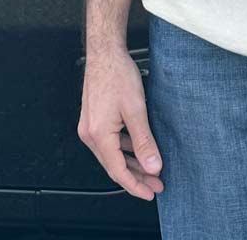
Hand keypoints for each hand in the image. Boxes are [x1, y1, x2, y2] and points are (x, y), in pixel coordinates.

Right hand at [78, 47, 164, 200]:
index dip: (136, 185)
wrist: (105, 52)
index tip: (151, 192)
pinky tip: (139, 150)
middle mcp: (90, 135)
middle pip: (115, 165)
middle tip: (156, 184)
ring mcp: (90, 127)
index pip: (118, 172)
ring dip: (132, 163)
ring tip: (151, 169)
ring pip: (113, 154)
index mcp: (98, 135)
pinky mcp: (95, 120)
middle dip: (137, 177)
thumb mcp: (136, 109)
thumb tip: (152, 166)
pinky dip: (125, 149)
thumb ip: (144, 140)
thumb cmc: (117, 74)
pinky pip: (110, 142)